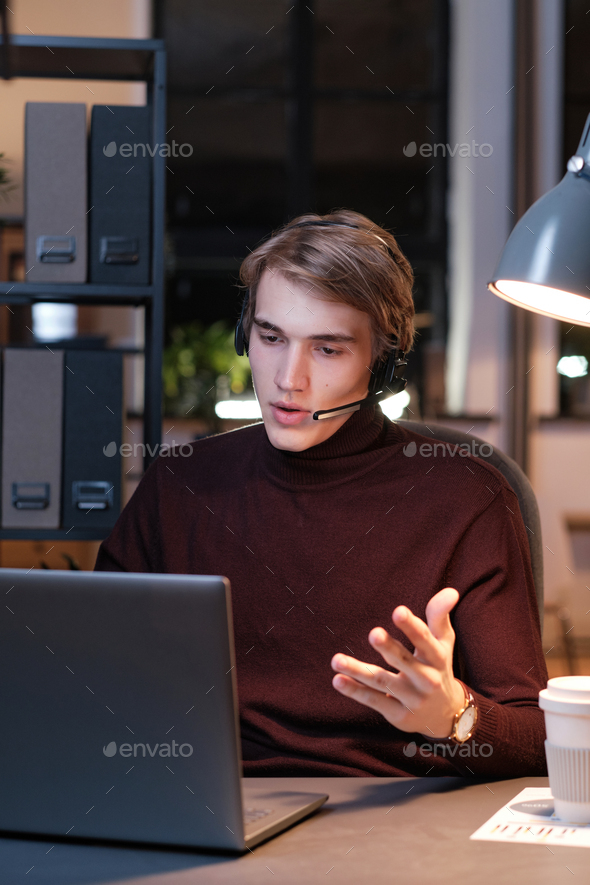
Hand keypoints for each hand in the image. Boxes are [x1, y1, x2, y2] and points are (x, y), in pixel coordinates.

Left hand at [331, 587, 465, 738]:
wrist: (447, 716)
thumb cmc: (439, 668)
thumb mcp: (443, 643)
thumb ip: (439, 616)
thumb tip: (450, 590)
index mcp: (437, 658)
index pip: (425, 640)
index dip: (412, 626)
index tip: (398, 611)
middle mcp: (426, 680)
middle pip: (403, 661)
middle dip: (389, 648)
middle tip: (373, 634)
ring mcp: (412, 699)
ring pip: (382, 682)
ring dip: (358, 671)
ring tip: (336, 659)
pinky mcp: (398, 715)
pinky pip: (374, 700)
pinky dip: (355, 691)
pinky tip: (338, 680)